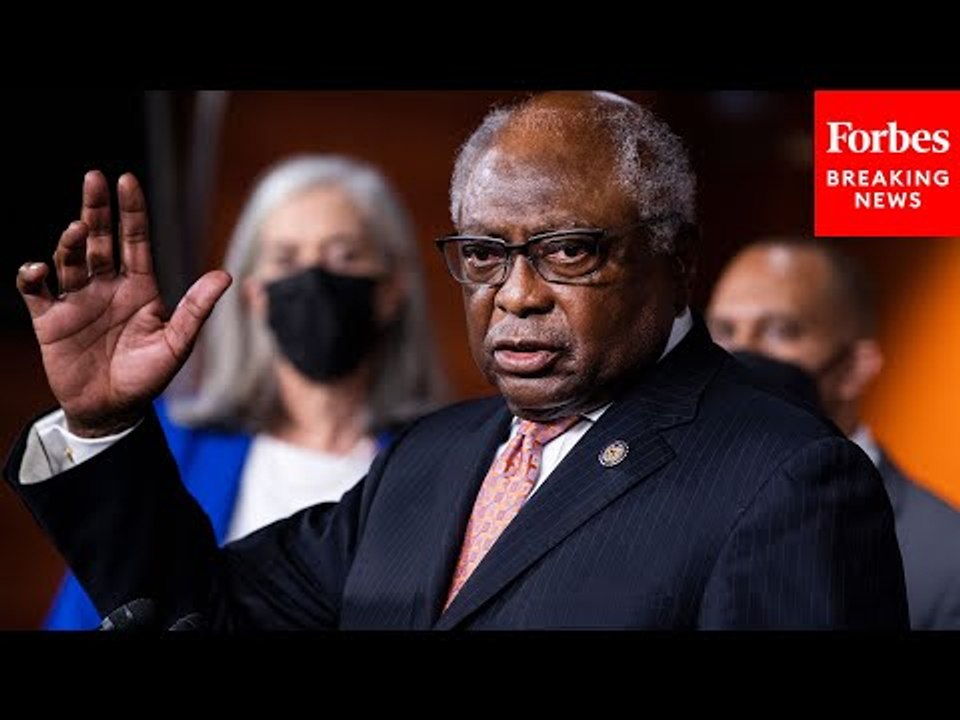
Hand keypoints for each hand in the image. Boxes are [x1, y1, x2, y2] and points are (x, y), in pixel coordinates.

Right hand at [16, 171, 230, 436]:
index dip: (131, 211)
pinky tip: (38, 270)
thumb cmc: (149, 377)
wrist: (114, 410)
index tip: (127, 181)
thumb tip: (225, 275)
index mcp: (139, 287)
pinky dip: (32, 277)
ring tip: (76, 231)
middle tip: (94, 179)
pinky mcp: (50, 320)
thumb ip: (197, 309)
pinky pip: (36, 291)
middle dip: (96, 209)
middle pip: (99, 239)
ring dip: (70, 242)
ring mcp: (77, 300)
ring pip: (69, 259)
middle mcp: (107, 286)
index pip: (134, 240)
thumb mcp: (177, 343)